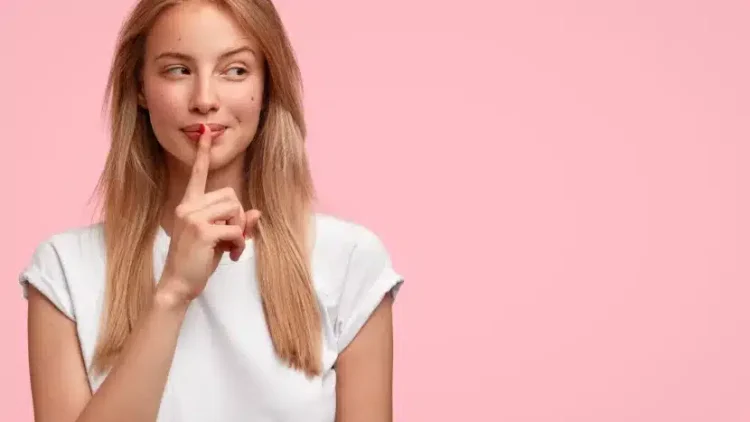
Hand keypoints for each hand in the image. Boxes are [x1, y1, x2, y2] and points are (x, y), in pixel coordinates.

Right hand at [158, 124, 260, 302]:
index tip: (206, 132)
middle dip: (238, 216)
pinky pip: (236, 229)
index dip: (203, 153)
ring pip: (235, 210)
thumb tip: (257, 213)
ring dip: (240, 231)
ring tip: (231, 248)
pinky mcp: (202, 231)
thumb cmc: (197, 261)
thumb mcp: (219, 239)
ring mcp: (193, 218)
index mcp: (188, 205)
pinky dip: (240, 244)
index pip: (197, 174)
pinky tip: (231, 256)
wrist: (177, 285)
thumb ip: (236, 223)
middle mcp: (188, 207)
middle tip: (232, 238)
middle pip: (231, 195)